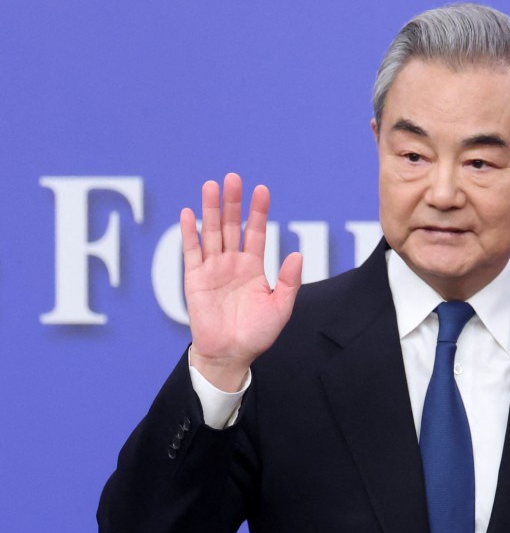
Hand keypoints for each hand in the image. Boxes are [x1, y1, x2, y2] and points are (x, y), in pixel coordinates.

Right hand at [180, 173, 302, 390]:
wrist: (231, 355)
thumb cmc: (257, 334)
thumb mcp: (280, 308)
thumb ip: (288, 282)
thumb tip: (297, 255)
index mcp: (253, 267)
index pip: (256, 232)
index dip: (258, 211)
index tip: (262, 189)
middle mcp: (232, 263)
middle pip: (232, 226)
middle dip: (233, 202)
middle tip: (233, 178)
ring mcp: (213, 269)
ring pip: (212, 233)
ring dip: (211, 210)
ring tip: (211, 186)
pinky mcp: (195, 279)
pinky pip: (191, 252)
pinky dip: (190, 233)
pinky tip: (189, 213)